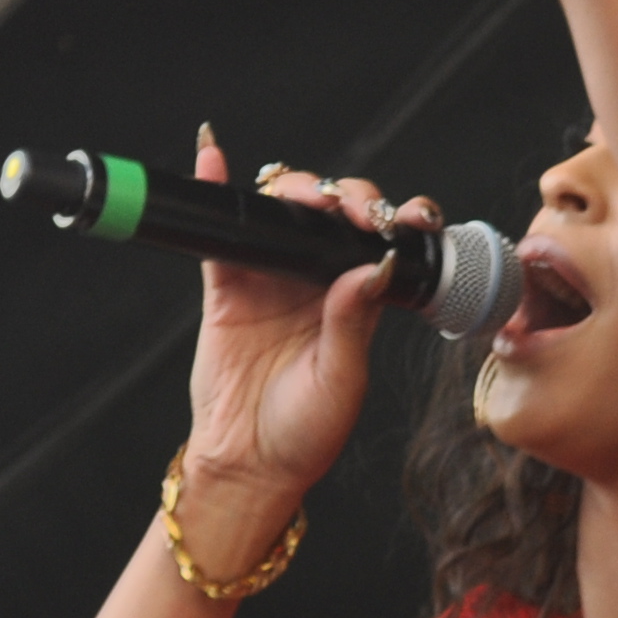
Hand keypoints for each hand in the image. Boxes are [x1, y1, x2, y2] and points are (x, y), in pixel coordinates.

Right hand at [176, 133, 415, 517]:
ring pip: (282, 211)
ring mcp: (270, 277)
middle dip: (344, 197)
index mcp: (359, 301)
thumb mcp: (342, 378)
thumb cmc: (306, 431)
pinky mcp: (226, 284)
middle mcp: (318, 281)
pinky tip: (213, 157)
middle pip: (333, 214)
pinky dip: (215, 189)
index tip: (403, 218)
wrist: (249, 460)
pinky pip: (220, 230)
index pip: (382, 243)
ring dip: (293, 188)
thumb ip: (353, 321)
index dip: (395, 219)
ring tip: (300, 192)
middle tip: (349, 210)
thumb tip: (373, 266)